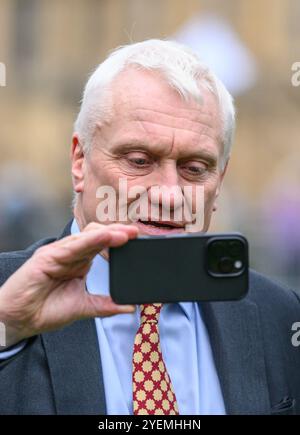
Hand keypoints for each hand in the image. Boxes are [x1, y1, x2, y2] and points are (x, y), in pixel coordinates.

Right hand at [0, 222, 137, 347]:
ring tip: (126, 233)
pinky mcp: (47, 257)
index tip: (138, 240)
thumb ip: (105, 305)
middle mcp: (70, 254)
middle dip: (117, 233)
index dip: (119, 241)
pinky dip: (89, 240)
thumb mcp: (82, 307)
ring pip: (85, 237)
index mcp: (78, 263)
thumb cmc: (45, 310)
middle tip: (136, 232)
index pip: (101, 245)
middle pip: (96, 236)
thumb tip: (129, 307)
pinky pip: (71, 246)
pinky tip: (104, 237)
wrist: (19, 320)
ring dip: (107, 234)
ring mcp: (58, 253)